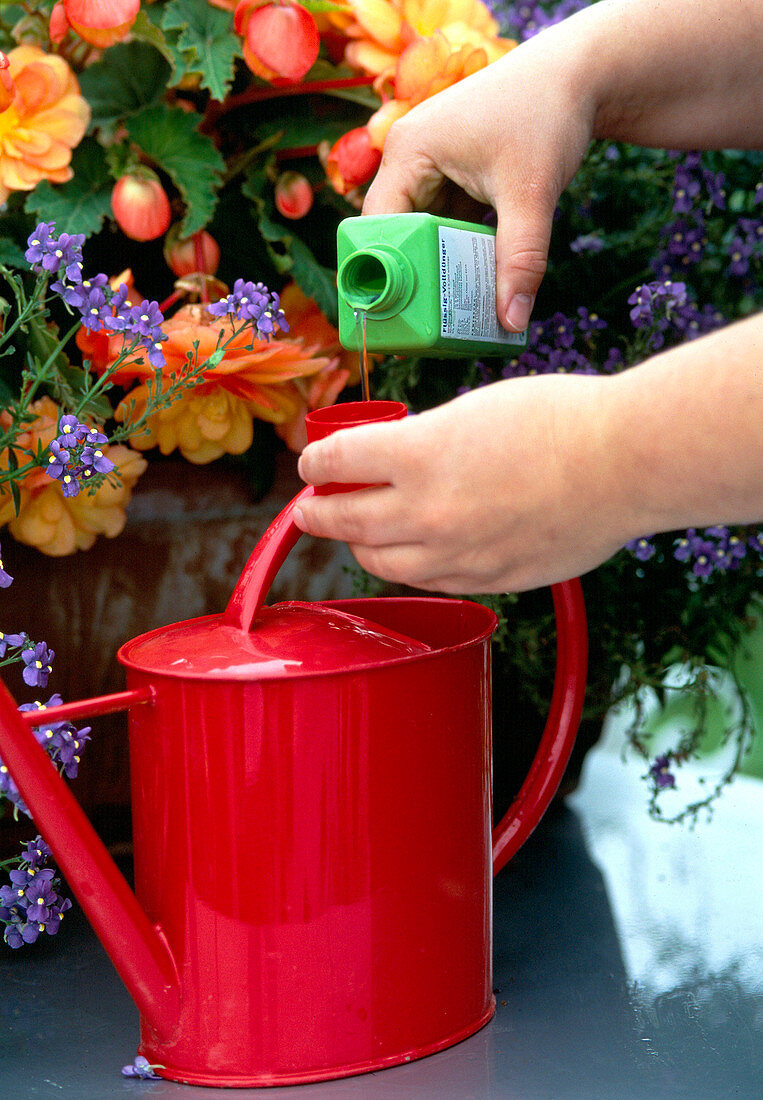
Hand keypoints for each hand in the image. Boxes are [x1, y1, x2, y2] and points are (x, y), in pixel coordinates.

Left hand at [294, 376, 628, 592]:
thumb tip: (393, 462)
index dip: (314, 459)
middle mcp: (425, 511)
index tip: (313, 460)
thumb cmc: (557, 419)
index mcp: (416, 455)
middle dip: (316, 511)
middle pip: (341, 520)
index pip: (334, 462)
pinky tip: (412, 552)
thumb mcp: (470, 410)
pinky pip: (426, 581)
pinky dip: (408, 565)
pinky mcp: (486, 579)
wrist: (623, 464)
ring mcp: (455, 553)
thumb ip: (421, 443)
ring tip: (358, 531)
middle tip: (310, 506)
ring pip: (377, 561)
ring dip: (359, 543)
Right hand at [362, 29, 594, 333]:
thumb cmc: (548, 114)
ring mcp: (433, 170)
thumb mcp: (531, 193)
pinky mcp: (455, 178)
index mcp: (409, 152)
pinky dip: (463, 253)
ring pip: (426, 236)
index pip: (379, 227)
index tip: (399, 317)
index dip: (385, 273)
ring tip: (456, 313)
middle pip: (399, 237)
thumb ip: (521, 259)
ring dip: (442, 270)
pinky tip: (478, 283)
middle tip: (432, 324)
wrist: (581, 76)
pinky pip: (449, 228)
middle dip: (418, 278)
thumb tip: (512, 322)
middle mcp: (411, 160)